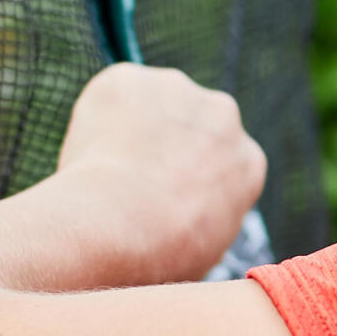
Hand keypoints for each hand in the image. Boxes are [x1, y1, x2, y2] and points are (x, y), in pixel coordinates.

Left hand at [44, 63, 265, 286]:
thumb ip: (206, 223)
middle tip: (133, 180)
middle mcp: (223, 115)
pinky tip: (88, 155)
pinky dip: (95, 119)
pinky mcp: (128, 79)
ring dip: (131, 127)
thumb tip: (184, 235)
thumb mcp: (208, 254)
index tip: (166, 197)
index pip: (222, 160)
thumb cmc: (162, 256)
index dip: (190, 178)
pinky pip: (110, 96)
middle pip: (191, 123)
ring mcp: (176, 89)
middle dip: (166, 143)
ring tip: (106, 171)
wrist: (122, 224)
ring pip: (149, 104)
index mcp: (248, 161)